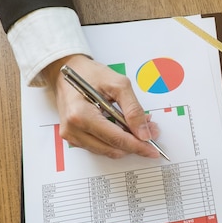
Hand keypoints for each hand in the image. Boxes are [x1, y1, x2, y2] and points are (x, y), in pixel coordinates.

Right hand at [42, 54, 160, 158]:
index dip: (138, 146)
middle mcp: (73, 129)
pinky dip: (115, 141)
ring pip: (107, 151)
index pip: (115, 138)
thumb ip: (133, 109)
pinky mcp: (74, 137)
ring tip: (139, 128)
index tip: (153, 150)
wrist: (68, 71)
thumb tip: (143, 133)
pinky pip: (100, 147)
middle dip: (135, 144)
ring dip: (126, 144)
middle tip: (151, 132)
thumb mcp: (118, 84)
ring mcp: (71, 135)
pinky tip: (124, 129)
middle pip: (112, 148)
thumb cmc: (90, 74)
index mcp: (81, 114)